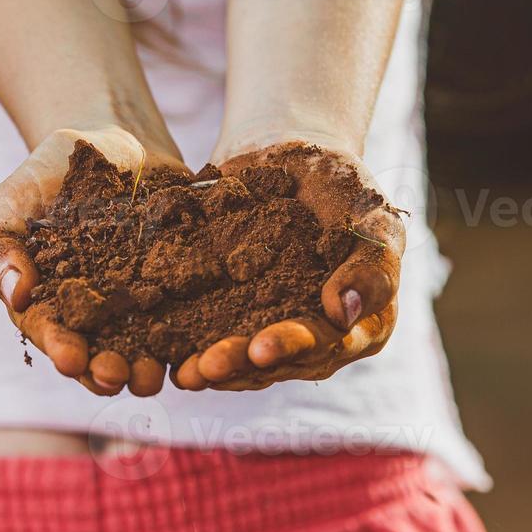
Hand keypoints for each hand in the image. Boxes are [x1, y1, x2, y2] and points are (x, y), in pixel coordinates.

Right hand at [0, 127, 189, 396]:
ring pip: (146, 348)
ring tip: (157, 373)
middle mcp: (96, 317)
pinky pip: (191, 315)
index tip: (71, 359)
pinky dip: (195, 333)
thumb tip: (17, 296)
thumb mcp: (10, 204)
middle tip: (119, 375)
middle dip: (108, 369)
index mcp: (49, 306)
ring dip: (150, 366)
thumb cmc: (46, 176)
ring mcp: (141, 305)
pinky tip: (202, 342)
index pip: (52, 334)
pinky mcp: (180, 286)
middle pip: (100, 354)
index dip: (61, 349)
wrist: (111, 140)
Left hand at [171, 137, 404, 391]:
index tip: (261, 347)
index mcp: (358, 326)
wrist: (290, 159)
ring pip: (241, 359)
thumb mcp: (372, 218)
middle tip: (207, 367)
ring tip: (182, 373)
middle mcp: (314, 339)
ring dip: (212, 367)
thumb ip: (371, 267)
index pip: (327, 344)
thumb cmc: (345, 188)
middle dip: (241, 365)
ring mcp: (270, 329)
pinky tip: (158, 349)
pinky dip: (185, 344)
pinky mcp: (231, 315)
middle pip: (277, 361)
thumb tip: (342, 313)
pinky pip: (207, 335)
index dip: (293, 347)